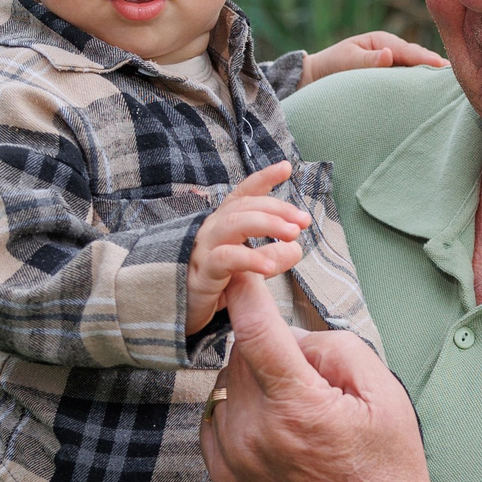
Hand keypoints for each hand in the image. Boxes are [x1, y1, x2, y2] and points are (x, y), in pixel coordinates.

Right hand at [187, 163, 310, 333]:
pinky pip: (225, 259)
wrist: (177, 314)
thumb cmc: (215, 286)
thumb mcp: (247, 268)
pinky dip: (250, 258)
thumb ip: (270, 256)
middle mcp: (211, 230)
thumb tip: (297, 247)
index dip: (263, 179)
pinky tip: (270, 266)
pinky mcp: (201, 273)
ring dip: (267, 224)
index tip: (286, 167)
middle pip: (243, 207)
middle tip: (304, 220)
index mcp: (223, 224)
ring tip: (293, 234)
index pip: (243, 195)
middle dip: (277, 208)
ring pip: (233, 225)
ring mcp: (203, 249)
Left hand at [201, 272, 443, 481]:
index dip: (248, 292)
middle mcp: (256, 435)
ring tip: (302, 420)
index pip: (258, 331)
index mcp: (299, 409)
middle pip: (243, 356)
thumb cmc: (390, 473)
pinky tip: (278, 436)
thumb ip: (338, 350)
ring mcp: (233, 463)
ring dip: (257, 385)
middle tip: (318, 384)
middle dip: (275, 353)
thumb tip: (291, 337)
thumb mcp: (387, 398)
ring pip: (228, 388)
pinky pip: (216, 422)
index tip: (241, 268)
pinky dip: (240, 414)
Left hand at [298, 30, 448, 85]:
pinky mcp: (393, 76)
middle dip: (438, 68)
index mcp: (383, 41)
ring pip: (418, 70)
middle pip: (421, 59)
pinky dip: (423, 84)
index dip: (430, 60)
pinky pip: (411, 79)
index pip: (412, 51)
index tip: (447, 69)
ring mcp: (394, 63)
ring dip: (433, 77)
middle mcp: (393, 50)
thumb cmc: (331, 66)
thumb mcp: (345, 61)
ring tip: (455, 89)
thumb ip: (366, 61)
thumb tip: (389, 54)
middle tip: (463, 79)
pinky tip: (436, 95)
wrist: (316, 77)